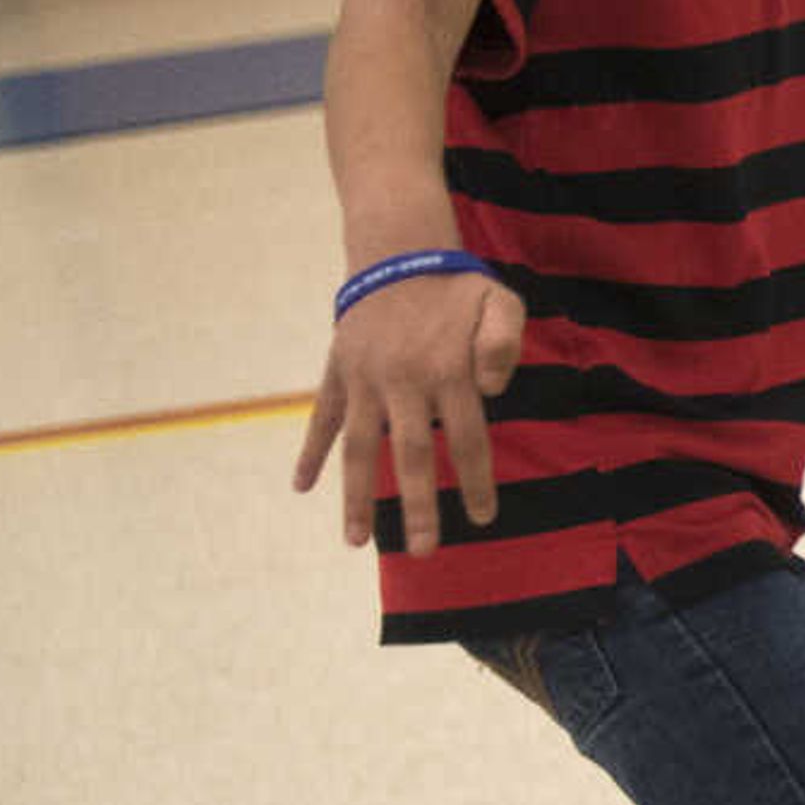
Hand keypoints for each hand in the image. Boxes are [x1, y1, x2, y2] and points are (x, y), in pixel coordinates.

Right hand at [290, 266, 526, 551]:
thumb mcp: (500, 302)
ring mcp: (365, 380)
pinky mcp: (339, 373)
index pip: (467, 439)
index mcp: (447, 372)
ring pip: (359, 448)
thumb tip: (495, 389)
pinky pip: (322, 418)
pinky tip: (300, 487)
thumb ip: (504, 341)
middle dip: (417, 506)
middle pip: (410, 455)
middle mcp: (403, 382)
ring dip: (356, 496)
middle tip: (424, 552)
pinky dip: (310, 451)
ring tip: (355, 542)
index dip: (475, 481)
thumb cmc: (457, 287)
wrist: (397, 252)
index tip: (483, 519)